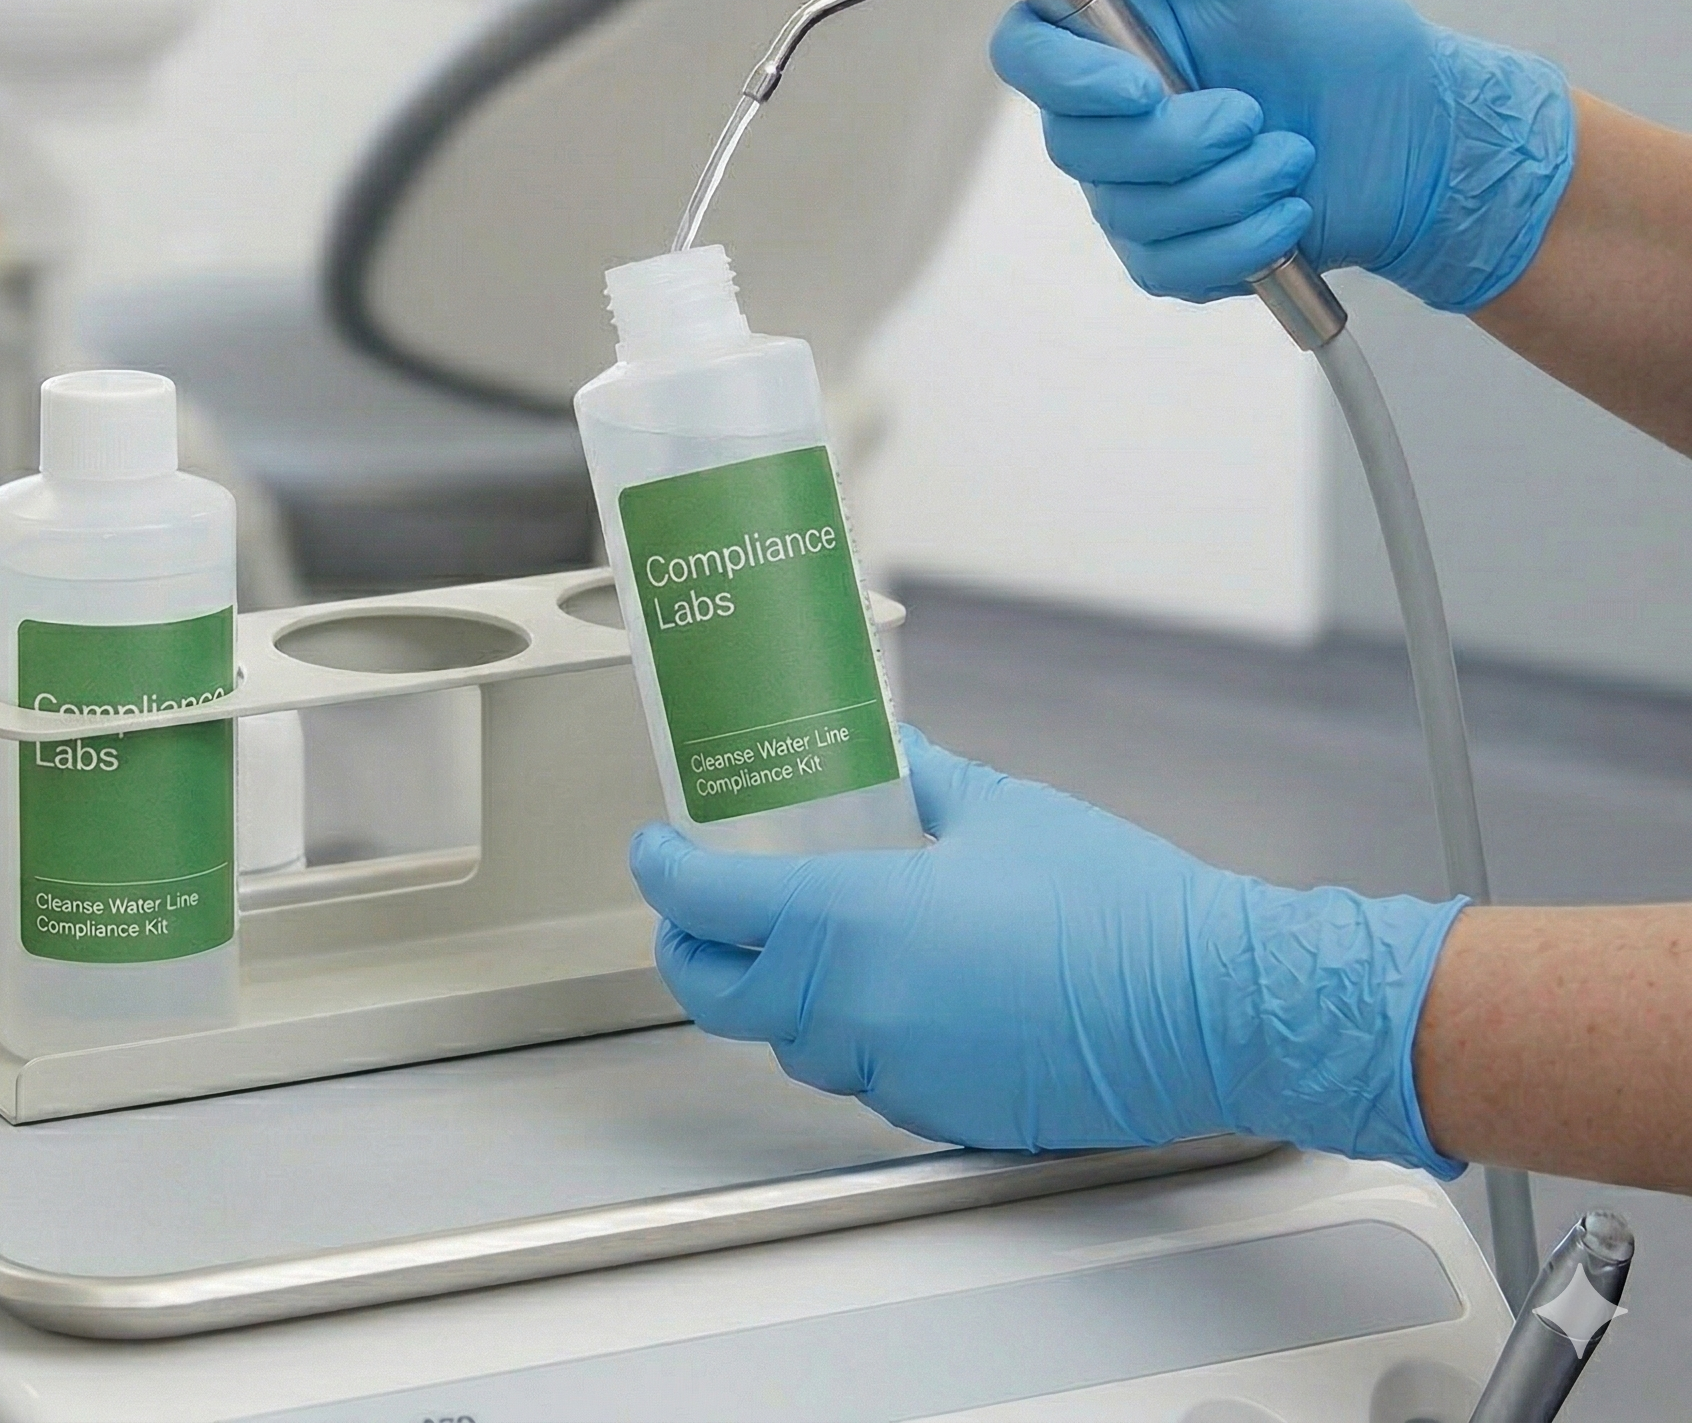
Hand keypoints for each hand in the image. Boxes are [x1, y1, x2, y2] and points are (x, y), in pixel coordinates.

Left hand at [631, 730, 1463, 1169]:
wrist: (1207, 1007)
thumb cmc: (1117, 908)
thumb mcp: (999, 807)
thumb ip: (918, 776)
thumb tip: (881, 752)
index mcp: (850, 923)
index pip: (707, 903)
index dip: (663, 871)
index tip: (656, 848)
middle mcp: (852, 1010)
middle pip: (713, 994)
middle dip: (689, 945)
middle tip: (700, 901)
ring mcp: (892, 1072)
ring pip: (783, 1040)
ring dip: (770, 990)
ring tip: (797, 933)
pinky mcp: (936, 1111)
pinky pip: (854, 1072)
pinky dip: (841, 1030)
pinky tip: (883, 986)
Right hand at [987, 0, 1573, 312]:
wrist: (1416, 129)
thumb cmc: (1337, 28)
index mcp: (1112, 33)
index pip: (1025, 57)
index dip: (1065, 80)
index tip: (1137, 84)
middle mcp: (1108, 115)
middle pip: (1074, 147)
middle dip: (1179, 141)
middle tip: (1254, 112)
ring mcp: (1133, 189)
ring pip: (1129, 211)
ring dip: (1229, 187)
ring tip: (1289, 156)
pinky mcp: (1171, 253)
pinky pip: (1168, 266)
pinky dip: (1242, 239)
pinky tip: (1289, 210)